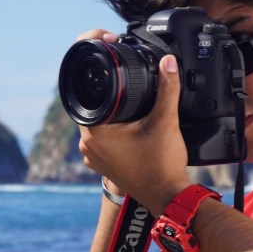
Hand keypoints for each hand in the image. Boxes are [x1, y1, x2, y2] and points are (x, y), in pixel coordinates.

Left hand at [76, 31, 189, 215]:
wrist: (169, 197)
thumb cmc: (162, 166)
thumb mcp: (166, 121)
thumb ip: (167, 88)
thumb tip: (168, 63)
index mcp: (94, 131)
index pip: (83, 89)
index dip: (95, 66)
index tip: (108, 54)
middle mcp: (88, 144)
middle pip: (90, 103)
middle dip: (107, 87)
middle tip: (124, 74)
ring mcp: (94, 156)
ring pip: (97, 120)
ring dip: (110, 108)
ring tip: (130, 98)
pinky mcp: (104, 163)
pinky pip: (103, 136)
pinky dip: (114, 126)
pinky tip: (130, 122)